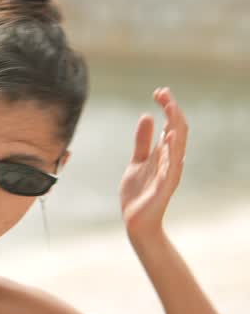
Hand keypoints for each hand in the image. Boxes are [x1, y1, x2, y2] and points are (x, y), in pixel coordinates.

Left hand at [120, 87, 187, 242]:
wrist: (135, 221)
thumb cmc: (138, 193)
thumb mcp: (137, 161)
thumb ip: (142, 141)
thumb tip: (147, 116)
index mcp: (165, 154)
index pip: (172, 124)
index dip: (168, 107)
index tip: (158, 91)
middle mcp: (171, 161)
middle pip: (178, 130)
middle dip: (172, 110)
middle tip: (162, 93)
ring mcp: (169, 173)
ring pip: (178, 146)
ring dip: (175, 126)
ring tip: (170, 108)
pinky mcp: (163, 187)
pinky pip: (171, 168)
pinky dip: (171, 153)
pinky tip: (169, 139)